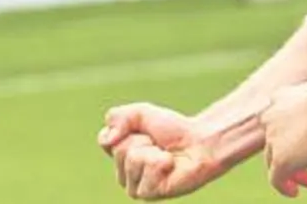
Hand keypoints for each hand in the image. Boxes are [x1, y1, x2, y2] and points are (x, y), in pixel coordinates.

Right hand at [97, 103, 223, 198]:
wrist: (200, 142)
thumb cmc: (173, 130)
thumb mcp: (141, 113)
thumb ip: (119, 118)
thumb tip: (107, 139)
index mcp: (119, 157)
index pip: (106, 140)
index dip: (128, 129)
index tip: (145, 131)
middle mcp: (124, 174)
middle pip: (120, 149)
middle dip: (143, 140)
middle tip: (159, 144)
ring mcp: (135, 187)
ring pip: (133, 160)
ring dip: (154, 151)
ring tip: (166, 155)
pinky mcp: (150, 194)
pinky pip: (148, 170)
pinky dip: (162, 162)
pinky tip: (171, 165)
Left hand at [261, 83, 306, 196]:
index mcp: (278, 99)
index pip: (283, 123)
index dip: (298, 136)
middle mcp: (270, 119)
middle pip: (278, 144)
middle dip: (296, 154)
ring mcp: (272, 141)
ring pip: (277, 161)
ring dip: (294, 172)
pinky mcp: (279, 160)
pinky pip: (276, 180)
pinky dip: (284, 188)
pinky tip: (294, 192)